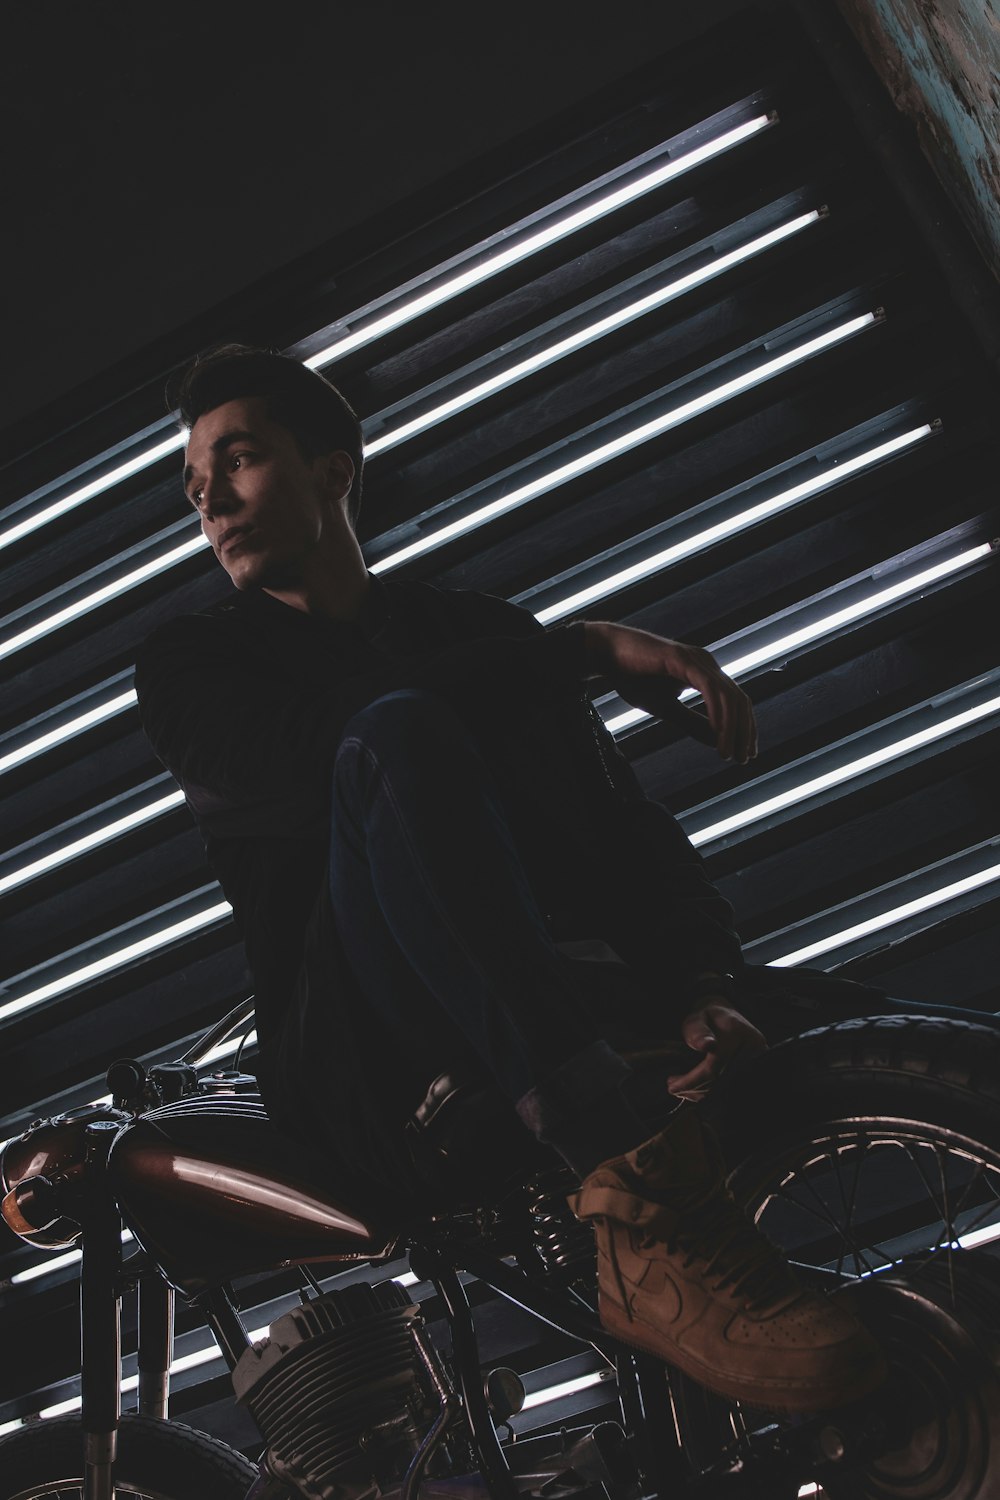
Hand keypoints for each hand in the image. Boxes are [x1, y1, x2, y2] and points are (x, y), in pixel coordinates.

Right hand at [583, 622, 756, 762]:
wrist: (606, 654)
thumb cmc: (633, 677)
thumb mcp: (666, 708)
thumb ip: (692, 722)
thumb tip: (717, 741)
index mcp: (705, 673)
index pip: (736, 702)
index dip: (744, 729)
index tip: (742, 755)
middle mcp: (706, 664)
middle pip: (739, 700)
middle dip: (745, 732)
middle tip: (742, 760)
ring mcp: (697, 660)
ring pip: (729, 696)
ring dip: (732, 728)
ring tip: (727, 753)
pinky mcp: (683, 660)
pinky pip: (709, 689)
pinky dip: (717, 712)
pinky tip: (717, 733)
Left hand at [667, 1002, 767, 1101]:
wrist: (726, 1017)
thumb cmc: (707, 1017)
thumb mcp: (697, 1018)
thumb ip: (698, 1031)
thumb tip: (707, 1045)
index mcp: (738, 1033)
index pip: (714, 1066)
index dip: (692, 1080)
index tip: (672, 1085)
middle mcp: (753, 1048)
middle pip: (720, 1081)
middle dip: (694, 1088)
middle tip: (673, 1087)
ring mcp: (757, 1059)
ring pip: (725, 1089)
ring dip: (701, 1094)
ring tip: (682, 1089)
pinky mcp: (754, 1069)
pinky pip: (730, 1088)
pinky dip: (711, 1093)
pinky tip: (696, 1091)